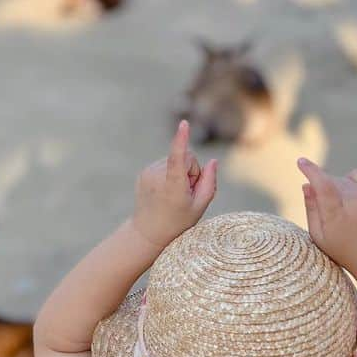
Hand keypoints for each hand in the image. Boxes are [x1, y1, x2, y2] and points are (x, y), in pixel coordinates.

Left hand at [132, 120, 217, 249]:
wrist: (148, 232)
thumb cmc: (178, 221)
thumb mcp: (200, 206)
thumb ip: (209, 182)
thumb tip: (212, 161)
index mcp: (173, 186)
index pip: (179, 158)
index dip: (182, 140)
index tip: (183, 124)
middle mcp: (158, 177)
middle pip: (187, 158)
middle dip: (192, 171)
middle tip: (188, 193)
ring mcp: (148, 173)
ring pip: (176, 160)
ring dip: (180, 173)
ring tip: (174, 194)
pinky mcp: (144, 173)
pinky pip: (165, 164)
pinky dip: (169, 174)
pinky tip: (165, 191)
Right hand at [298, 159, 356, 278]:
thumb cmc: (341, 248)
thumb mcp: (318, 235)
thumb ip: (311, 209)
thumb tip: (307, 184)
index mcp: (336, 215)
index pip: (324, 186)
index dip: (312, 171)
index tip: (301, 161)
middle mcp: (354, 203)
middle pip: (330, 181)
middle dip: (322, 188)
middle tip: (328, 212)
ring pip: (341, 178)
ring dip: (335, 187)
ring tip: (342, 209)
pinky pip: (356, 175)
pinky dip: (349, 182)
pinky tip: (350, 197)